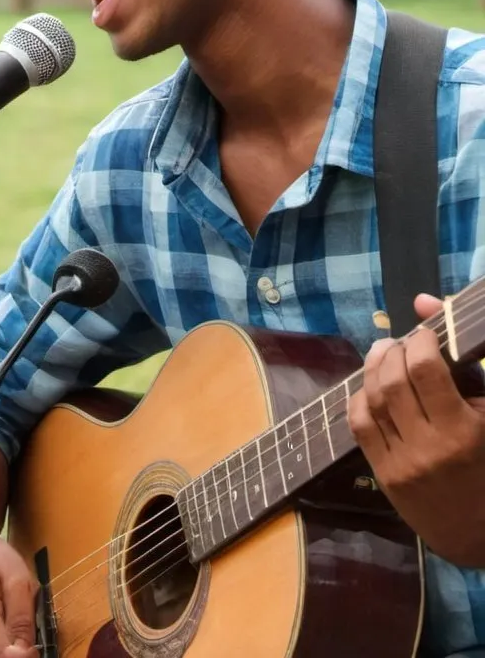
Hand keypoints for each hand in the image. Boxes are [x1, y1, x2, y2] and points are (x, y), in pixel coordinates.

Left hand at [348, 293, 484, 566]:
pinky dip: (361, 396)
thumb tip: (424, 300)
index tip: (426, 334)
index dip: (420, 341)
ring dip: (373, 367)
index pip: (425, 370)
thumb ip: (466, 361)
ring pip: (371, 399)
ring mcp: (403, 463)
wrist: (481, 532)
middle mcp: (430, 447)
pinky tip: (372, 385)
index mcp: (466, 432)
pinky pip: (359, 424)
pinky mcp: (384, 475)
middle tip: (401, 342)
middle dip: (393, 350)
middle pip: (392, 381)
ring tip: (385, 353)